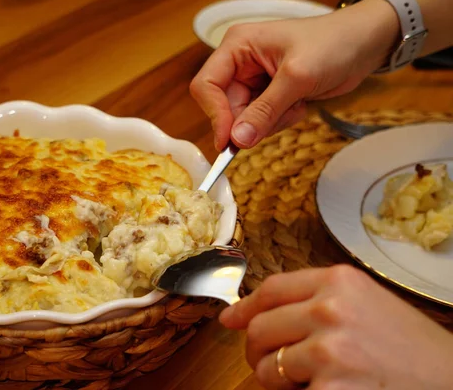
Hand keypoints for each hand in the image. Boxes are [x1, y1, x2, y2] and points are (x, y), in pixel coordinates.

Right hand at [189, 0, 399, 150]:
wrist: (364, 45)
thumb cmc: (334, 44)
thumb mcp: (297, 78)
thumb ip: (265, 110)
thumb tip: (237, 140)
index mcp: (237, 46)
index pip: (206, 86)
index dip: (215, 115)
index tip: (230, 141)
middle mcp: (239, 64)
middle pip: (225, 108)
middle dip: (253, 120)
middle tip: (281, 116)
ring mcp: (253, 81)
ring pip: (243, 120)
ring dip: (271, 121)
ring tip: (296, 102)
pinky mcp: (267, 95)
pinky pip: (261, 122)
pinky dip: (280, 121)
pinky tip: (299, 104)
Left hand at [220, 265, 452, 388]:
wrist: (451, 379)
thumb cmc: (410, 345)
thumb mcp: (366, 301)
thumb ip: (316, 299)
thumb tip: (259, 312)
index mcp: (339, 281)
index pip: (272, 289)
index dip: (245, 306)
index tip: (230, 319)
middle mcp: (330, 308)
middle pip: (261, 328)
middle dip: (257, 349)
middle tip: (269, 360)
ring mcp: (328, 349)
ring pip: (267, 365)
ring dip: (275, 377)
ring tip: (303, 380)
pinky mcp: (330, 387)